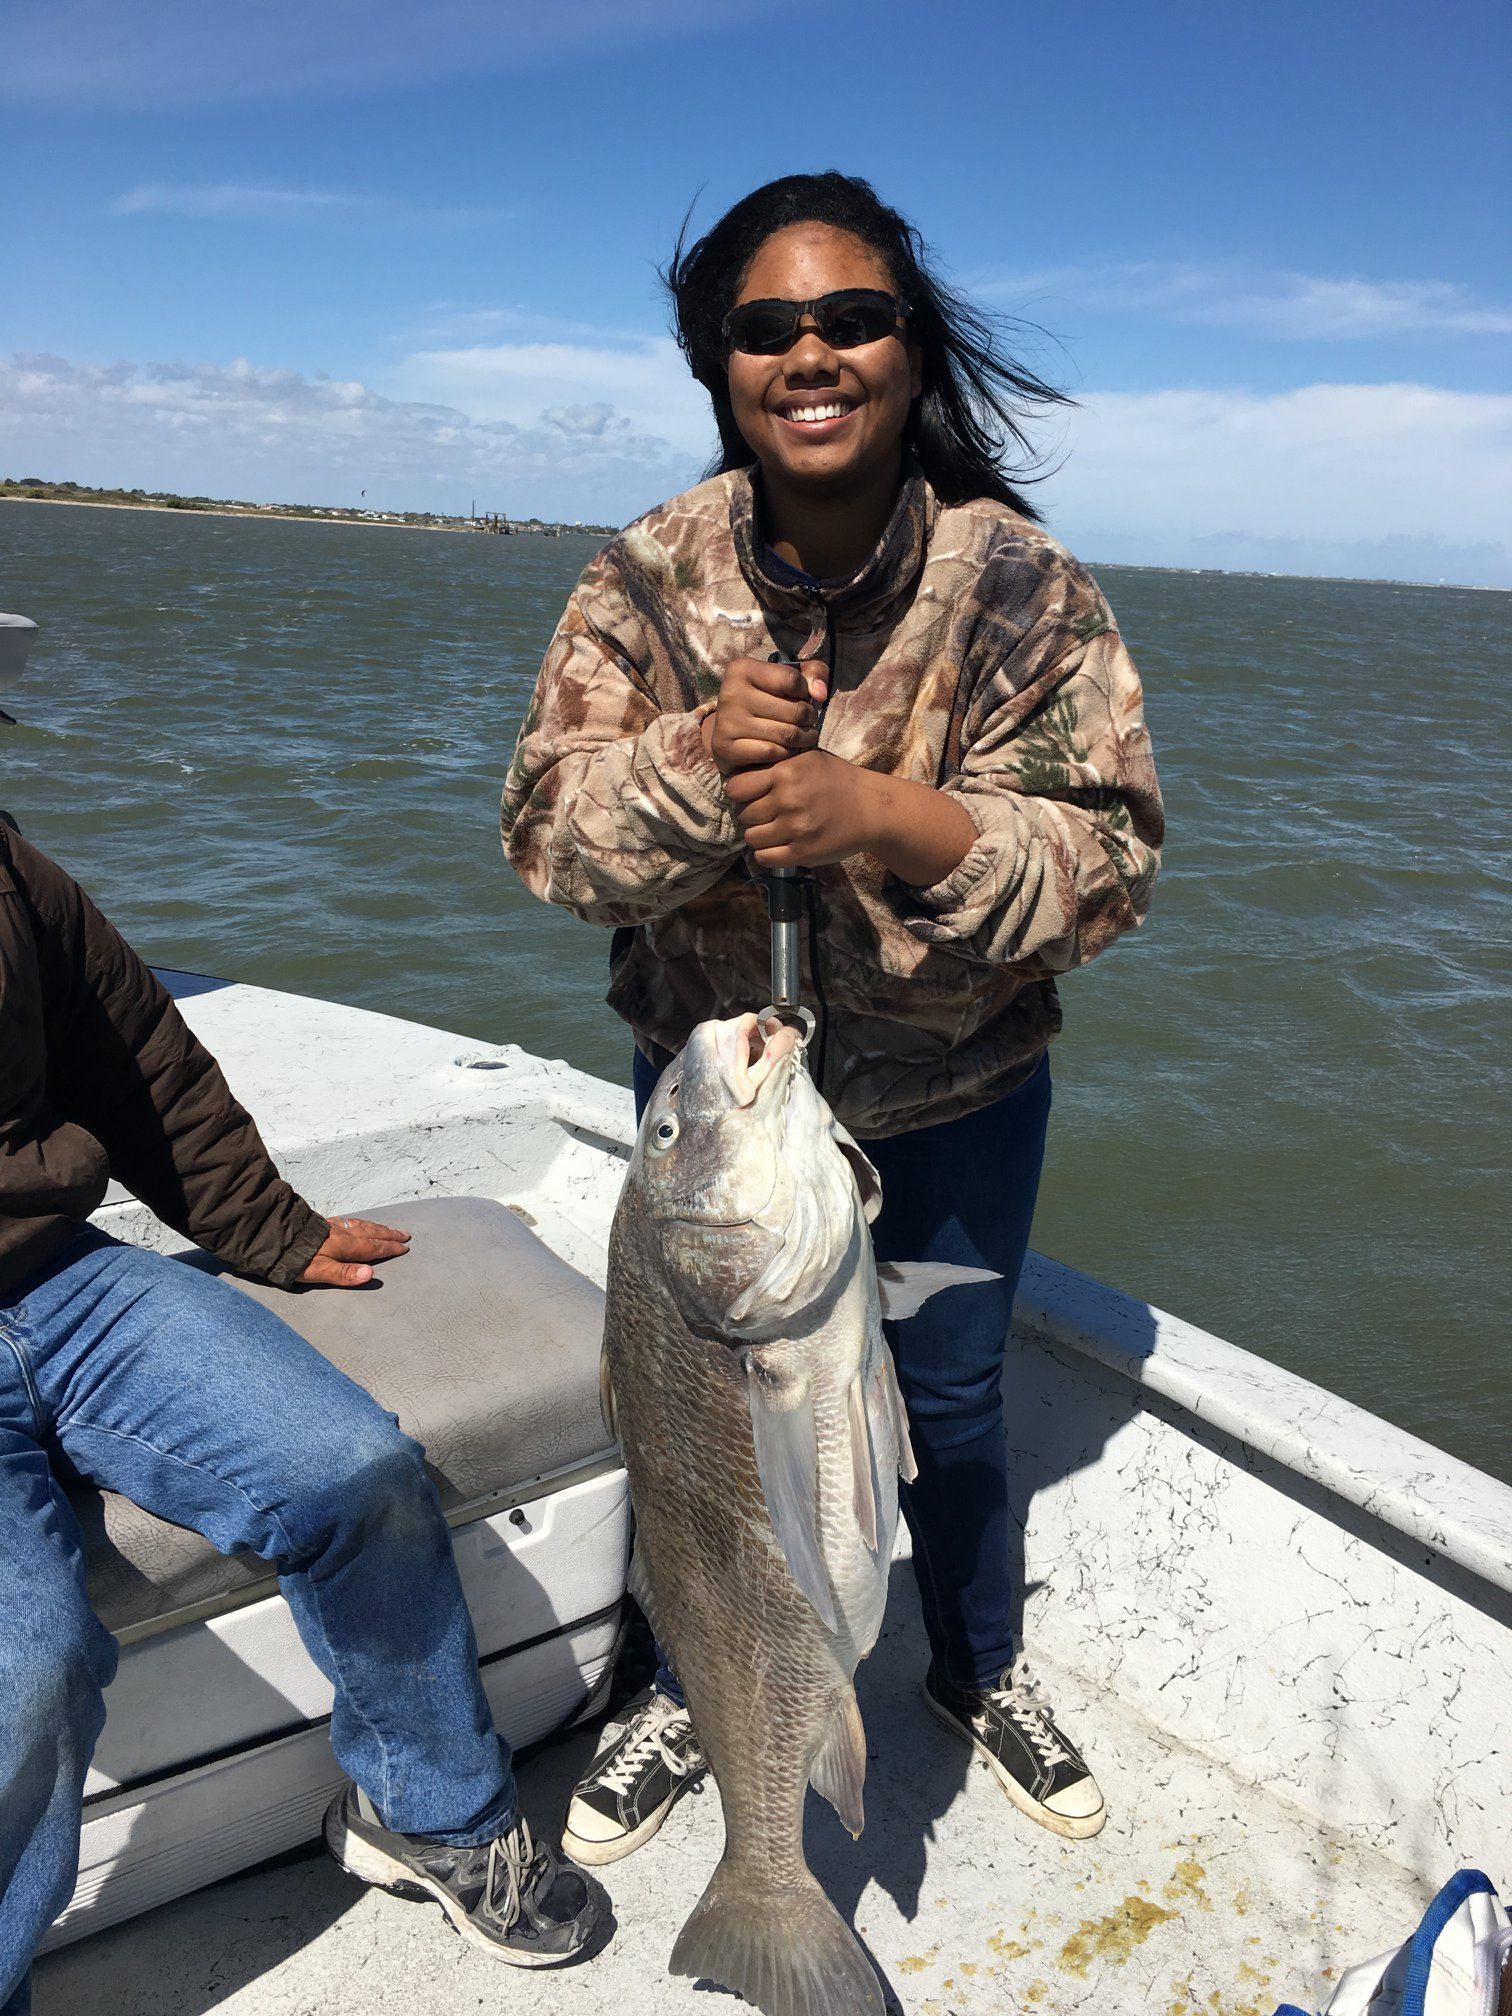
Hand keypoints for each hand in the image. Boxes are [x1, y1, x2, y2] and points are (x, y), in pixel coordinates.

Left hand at [299, 1215, 410, 1288]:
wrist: (275, 1237)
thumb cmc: (297, 1260)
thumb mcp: (320, 1272)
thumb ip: (345, 1274)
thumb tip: (371, 1274)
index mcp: (345, 1246)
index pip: (372, 1248)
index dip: (389, 1248)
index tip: (404, 1247)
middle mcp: (343, 1234)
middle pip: (371, 1233)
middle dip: (388, 1235)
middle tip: (405, 1234)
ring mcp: (333, 1227)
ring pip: (361, 1225)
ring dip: (378, 1228)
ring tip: (389, 1228)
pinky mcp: (323, 1223)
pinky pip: (350, 1221)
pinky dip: (361, 1222)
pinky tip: (359, 1223)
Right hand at [704, 657, 827, 775]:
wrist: (729, 731)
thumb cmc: (766, 698)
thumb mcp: (789, 677)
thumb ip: (813, 673)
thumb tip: (820, 693)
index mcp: (741, 669)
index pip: (792, 680)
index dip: (806, 691)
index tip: (803, 697)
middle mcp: (730, 693)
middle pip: (794, 710)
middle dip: (810, 717)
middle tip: (809, 721)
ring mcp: (727, 723)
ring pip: (786, 734)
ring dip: (805, 738)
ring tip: (806, 735)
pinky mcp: (727, 749)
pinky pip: (772, 752)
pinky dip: (787, 753)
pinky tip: (789, 749)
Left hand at [724, 750, 879, 868]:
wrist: (872, 809)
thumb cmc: (837, 780)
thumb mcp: (807, 759)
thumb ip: (775, 765)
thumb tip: (738, 776)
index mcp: (785, 772)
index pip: (736, 788)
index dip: (739, 793)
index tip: (749, 796)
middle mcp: (788, 799)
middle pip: (743, 814)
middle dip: (751, 815)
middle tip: (766, 815)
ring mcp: (795, 828)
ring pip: (752, 838)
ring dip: (759, 836)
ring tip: (774, 830)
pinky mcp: (803, 852)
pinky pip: (765, 858)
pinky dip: (767, 854)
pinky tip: (779, 846)